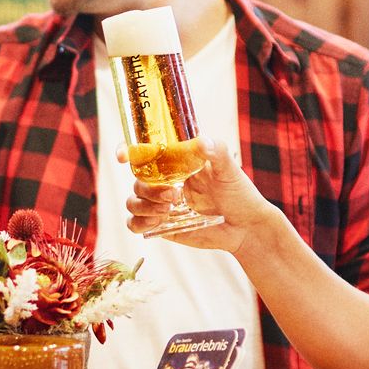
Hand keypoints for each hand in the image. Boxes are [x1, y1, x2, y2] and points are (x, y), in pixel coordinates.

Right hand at [123, 136, 276, 252]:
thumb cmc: (239, 194)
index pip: (145, 152)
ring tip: (169, 210)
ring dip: (144, 205)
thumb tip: (201, 141)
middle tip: (174, 196)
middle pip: (136, 179)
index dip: (128, 150)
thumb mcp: (230, 170)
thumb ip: (217, 152)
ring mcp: (161, 204)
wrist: (245, 227)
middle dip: (148, 188)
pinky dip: (140, 222)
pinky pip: (135, 224)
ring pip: (132, 201)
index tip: (123, 155)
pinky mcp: (161, 225)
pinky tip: (158, 222)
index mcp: (176, 163)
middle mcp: (165, 181)